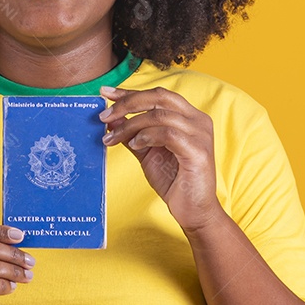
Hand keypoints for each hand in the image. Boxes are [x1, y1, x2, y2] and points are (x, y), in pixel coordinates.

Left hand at [99, 85, 222, 231]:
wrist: (193, 211)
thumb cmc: (174, 181)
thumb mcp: (147, 152)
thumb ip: (132, 133)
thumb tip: (111, 118)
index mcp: (189, 116)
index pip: (157, 95)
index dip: (130, 92)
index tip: (106, 93)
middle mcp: (198, 120)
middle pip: (159, 97)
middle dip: (127, 103)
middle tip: (104, 115)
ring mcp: (200, 135)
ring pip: (159, 115)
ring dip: (131, 125)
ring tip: (114, 138)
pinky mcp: (198, 151)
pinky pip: (168, 134)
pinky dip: (146, 136)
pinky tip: (135, 145)